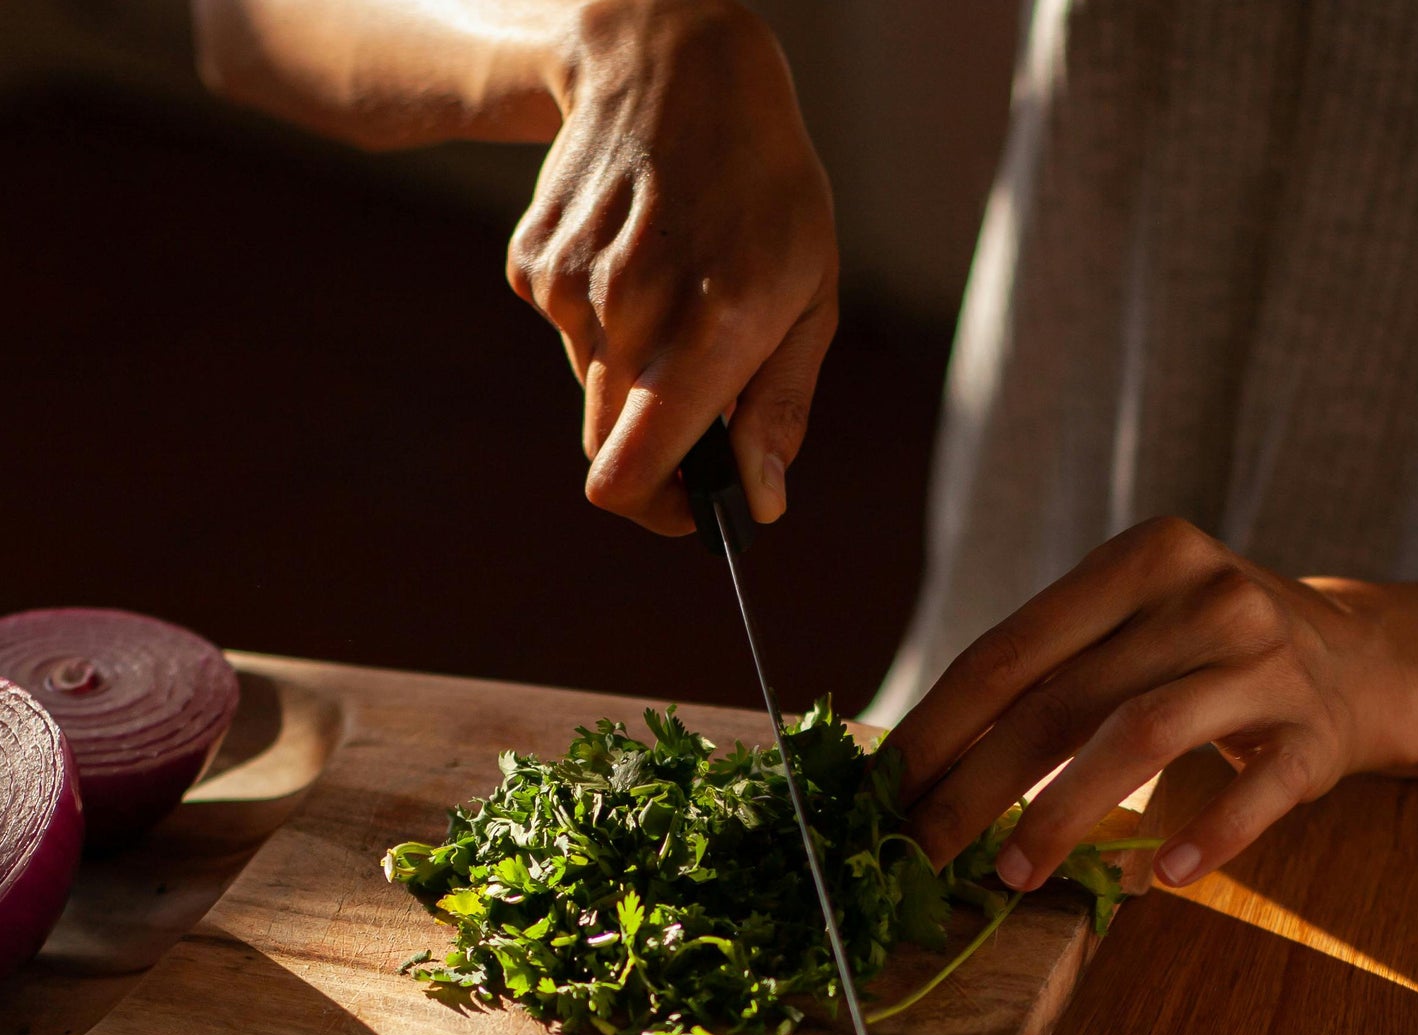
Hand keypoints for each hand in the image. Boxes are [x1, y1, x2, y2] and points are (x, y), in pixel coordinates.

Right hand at [507, 0, 837, 533]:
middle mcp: (628, 310)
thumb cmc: (766, 191)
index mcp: (708, 328)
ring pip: (593, 388)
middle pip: (609, 445)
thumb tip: (757, 503)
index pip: (632, 471)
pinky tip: (636, 259)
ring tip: (677, 291)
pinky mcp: (533, 264)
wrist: (673, 66)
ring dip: (635, 371)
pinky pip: (568, 337)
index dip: (657, 513)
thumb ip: (780, 408)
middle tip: (702, 404)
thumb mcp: (811, 296)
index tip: (693, 508)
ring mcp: (569, 285)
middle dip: (656, 449)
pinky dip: (603, 325)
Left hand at [886, 518, 1417, 890]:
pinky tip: (1160, 876)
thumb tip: (919, 762)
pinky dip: (1204, 834)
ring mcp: (1267, 661)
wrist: (1363, 658)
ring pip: (1141, 737)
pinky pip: (1255, 793)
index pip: (1009, 651)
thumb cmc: (1204, 649)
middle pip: (1060, 700)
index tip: (885, 789)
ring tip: (1012, 875)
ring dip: (1063, 814)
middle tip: (919, 850)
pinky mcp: (1318, 732)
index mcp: (1139, 559)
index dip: (937, 727)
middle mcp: (1204, 596)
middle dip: (973, 786)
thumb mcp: (1132, 623)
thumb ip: (1046, 671)